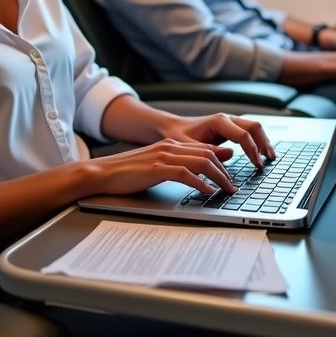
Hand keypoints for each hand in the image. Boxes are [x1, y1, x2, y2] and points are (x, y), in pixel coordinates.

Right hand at [88, 138, 241, 195]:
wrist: (102, 172)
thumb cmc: (126, 173)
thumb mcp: (155, 166)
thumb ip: (176, 166)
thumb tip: (197, 174)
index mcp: (169, 144)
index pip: (203, 149)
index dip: (221, 161)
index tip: (230, 175)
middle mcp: (169, 147)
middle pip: (207, 154)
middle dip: (225, 170)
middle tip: (234, 186)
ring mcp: (163, 156)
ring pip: (201, 162)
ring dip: (218, 177)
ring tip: (227, 190)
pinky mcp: (157, 169)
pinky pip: (186, 174)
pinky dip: (201, 183)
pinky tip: (209, 192)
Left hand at [161, 112, 275, 168]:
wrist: (171, 127)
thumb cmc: (177, 136)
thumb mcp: (189, 146)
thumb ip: (208, 151)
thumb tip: (231, 155)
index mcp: (218, 121)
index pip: (243, 135)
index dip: (253, 151)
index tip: (258, 165)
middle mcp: (226, 118)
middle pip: (254, 127)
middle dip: (264, 143)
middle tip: (270, 160)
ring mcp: (229, 121)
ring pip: (254, 127)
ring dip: (263, 141)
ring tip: (270, 157)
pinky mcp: (229, 127)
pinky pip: (248, 131)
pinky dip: (257, 141)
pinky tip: (261, 152)